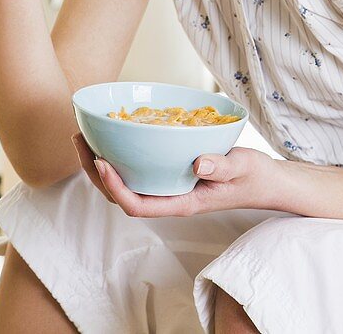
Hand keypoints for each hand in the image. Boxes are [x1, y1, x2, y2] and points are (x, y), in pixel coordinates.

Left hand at [71, 132, 278, 217]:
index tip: (102, 161)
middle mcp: (170, 198)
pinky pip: (139, 173)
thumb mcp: (242, 168)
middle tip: (78, 139)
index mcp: (182, 202)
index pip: (138, 205)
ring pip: (126, 184)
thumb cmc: (253, 176)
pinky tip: (115, 138)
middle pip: (122, 195)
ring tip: (85, 137)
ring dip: (101, 165)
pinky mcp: (172, 176)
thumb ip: (223, 166)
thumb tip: (199, 162)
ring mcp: (169, 189)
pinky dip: (121, 158)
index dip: (115, 187)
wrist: (264, 182)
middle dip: (95, 172)